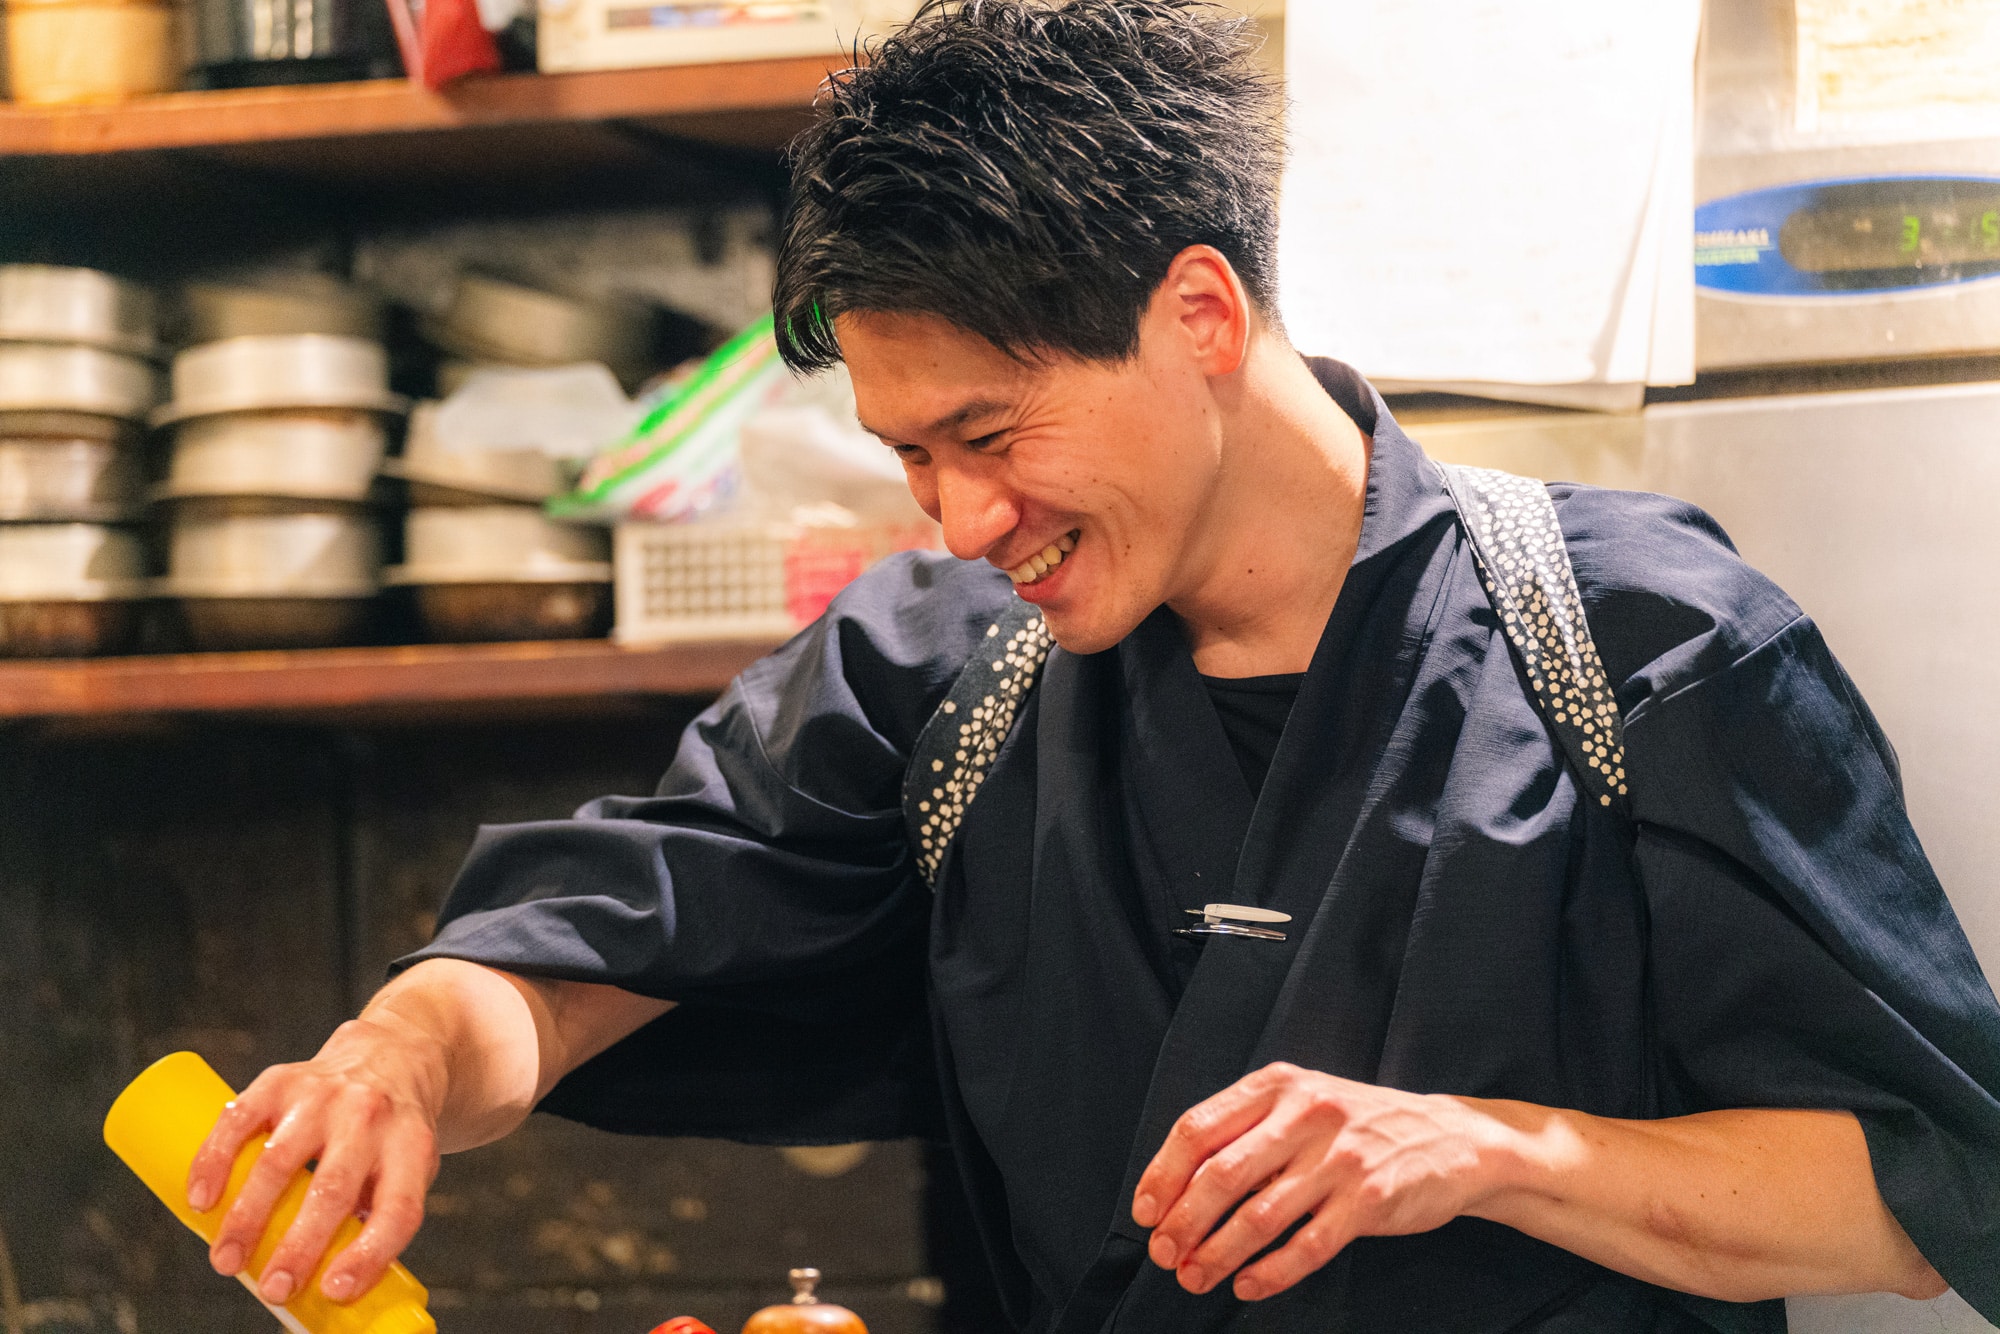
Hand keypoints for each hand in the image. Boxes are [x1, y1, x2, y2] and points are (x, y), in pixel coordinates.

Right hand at [186, 1015, 446, 1306]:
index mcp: (411, 1148)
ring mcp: (325, 1095)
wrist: (392, 1057)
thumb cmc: (393, 1139)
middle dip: (298, 1246)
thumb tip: (331, 1294)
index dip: (369, 1254)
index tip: (334, 1292)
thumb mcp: (409, 1172)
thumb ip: (374, 1221)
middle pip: (333, 1188)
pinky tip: (199, 1199)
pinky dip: (215, 1160)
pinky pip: (241, 1118)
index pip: (398, 1208)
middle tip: (273, 1289)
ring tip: (226, 1261)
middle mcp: (372, 1117)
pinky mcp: (283, 1080)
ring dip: (247, 1217)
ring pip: (280, 1159)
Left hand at [1130, 1062, 1507, 1300]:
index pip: (1198, 1128)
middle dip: (1182, 1222)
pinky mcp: (1369, 1200)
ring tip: (1195, 1277)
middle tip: (1164, 1254)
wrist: (1450, 1138)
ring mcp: (1339, 1157)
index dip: (1162, 1175)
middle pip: (1220, 1175)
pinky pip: (1307, 1245)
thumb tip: (1179, 1186)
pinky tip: (1246, 1285)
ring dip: (1217, 1254)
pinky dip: (1270, 1272)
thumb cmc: (1360, 1124)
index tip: (1144, 1212)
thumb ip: (1248, 1131)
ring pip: (1258, 1216)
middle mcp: (1305, 1114)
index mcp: (1278, 1085)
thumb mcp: (1303, 1102)